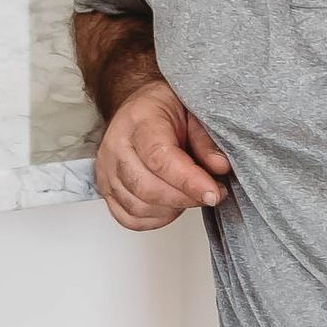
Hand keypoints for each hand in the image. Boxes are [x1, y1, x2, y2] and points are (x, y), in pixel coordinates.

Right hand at [95, 79, 230, 229]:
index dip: (189, 181)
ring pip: (138, 206)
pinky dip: (155, 218)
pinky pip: (129, 217)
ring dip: (172, 209)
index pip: (159, 158)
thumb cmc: (166, 109)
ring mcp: (107, 169)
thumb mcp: (193, 113)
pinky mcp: (106, 188)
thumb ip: (206, 140)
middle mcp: (116, 145)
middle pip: (147, 188)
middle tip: (211, 193)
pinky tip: (172, 205)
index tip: (213, 193)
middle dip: (185, 198)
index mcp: (139, 120)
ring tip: (191, 194)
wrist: (141, 107)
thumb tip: (220, 166)